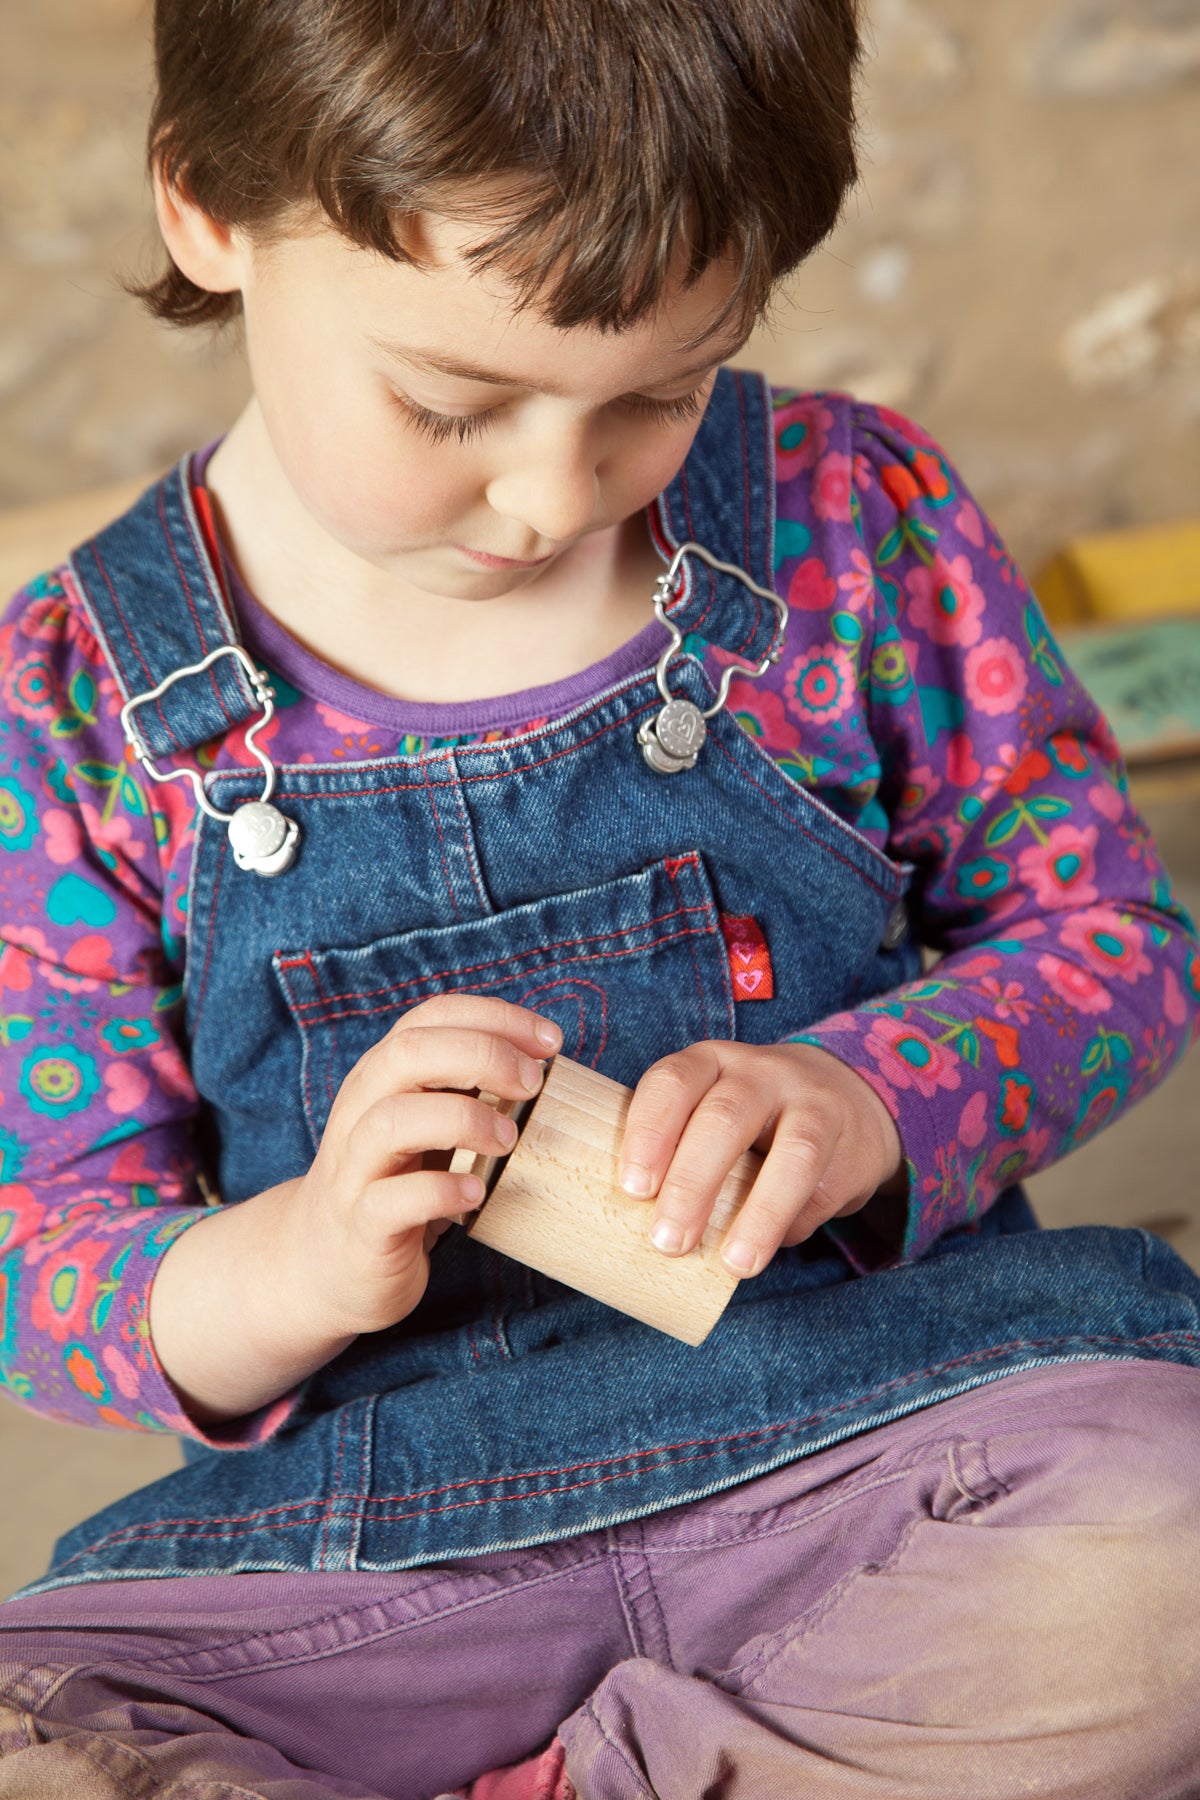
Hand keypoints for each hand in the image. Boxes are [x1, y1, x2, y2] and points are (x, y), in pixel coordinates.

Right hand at [282, 994, 560, 1336]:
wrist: (323, 1262)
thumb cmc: (396, 1182)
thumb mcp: (426, 1123)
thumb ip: (467, 1089)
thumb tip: (546, 1064)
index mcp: (382, 1076)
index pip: (431, 1017)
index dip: (494, 1018)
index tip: (551, 1041)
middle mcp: (360, 1110)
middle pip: (408, 1054)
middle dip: (482, 1056)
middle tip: (533, 1086)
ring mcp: (354, 1168)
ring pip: (392, 1121)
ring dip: (463, 1120)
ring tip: (507, 1140)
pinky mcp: (360, 1225)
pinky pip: (391, 1200)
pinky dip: (441, 1191)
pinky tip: (476, 1194)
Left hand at [618, 1040, 903, 1277]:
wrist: (849, 1100)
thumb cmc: (752, 1122)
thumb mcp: (710, 1114)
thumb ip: (682, 1154)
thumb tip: (650, 1232)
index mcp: (711, 1062)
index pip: (673, 1082)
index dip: (649, 1132)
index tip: (634, 1188)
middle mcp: (762, 1073)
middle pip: (724, 1118)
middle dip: (693, 1183)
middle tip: (668, 1241)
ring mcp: (813, 1105)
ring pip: (793, 1153)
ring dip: (760, 1215)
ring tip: (734, 1264)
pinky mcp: (850, 1147)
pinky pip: (820, 1191)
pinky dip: (791, 1227)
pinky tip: (765, 1250)